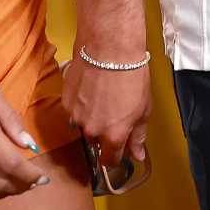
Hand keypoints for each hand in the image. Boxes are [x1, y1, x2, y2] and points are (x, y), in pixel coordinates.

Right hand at [63, 42, 151, 170]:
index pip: (110, 160)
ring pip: (84, 125)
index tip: (120, 147)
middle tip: (114, 112)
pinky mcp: (65, 101)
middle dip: (105, 132)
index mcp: (113, 136)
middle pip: (97, 141)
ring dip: (92, 117)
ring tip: (102, 96)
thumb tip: (138, 157)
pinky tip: (91, 88)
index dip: (116, 155)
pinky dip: (81, 104)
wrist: (110, 49)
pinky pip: (74, 110)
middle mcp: (92, 131)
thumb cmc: (132, 76)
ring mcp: (75, 117)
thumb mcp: (144, 109)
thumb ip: (138, 136)